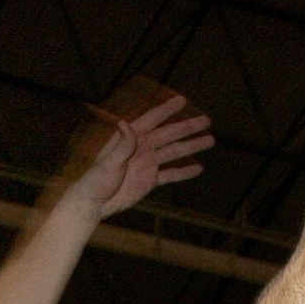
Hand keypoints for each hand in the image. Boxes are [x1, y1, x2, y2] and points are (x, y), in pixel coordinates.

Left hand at [67, 95, 214, 218]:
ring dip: (191, 146)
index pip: (152, 120)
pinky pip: (170, 174)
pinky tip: (198, 168)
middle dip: (188, 127)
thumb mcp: (109, 162)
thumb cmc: (96, 180)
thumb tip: (126, 123)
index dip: (167, 109)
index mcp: (131, 138)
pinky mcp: (150, 180)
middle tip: (206, 121)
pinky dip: (184, 172)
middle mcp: (142, 147)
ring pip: (174, 152)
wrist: (94, 203)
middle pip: (169, 134)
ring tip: (210, 140)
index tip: (182, 100)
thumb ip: (122, 145)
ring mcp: (147, 163)